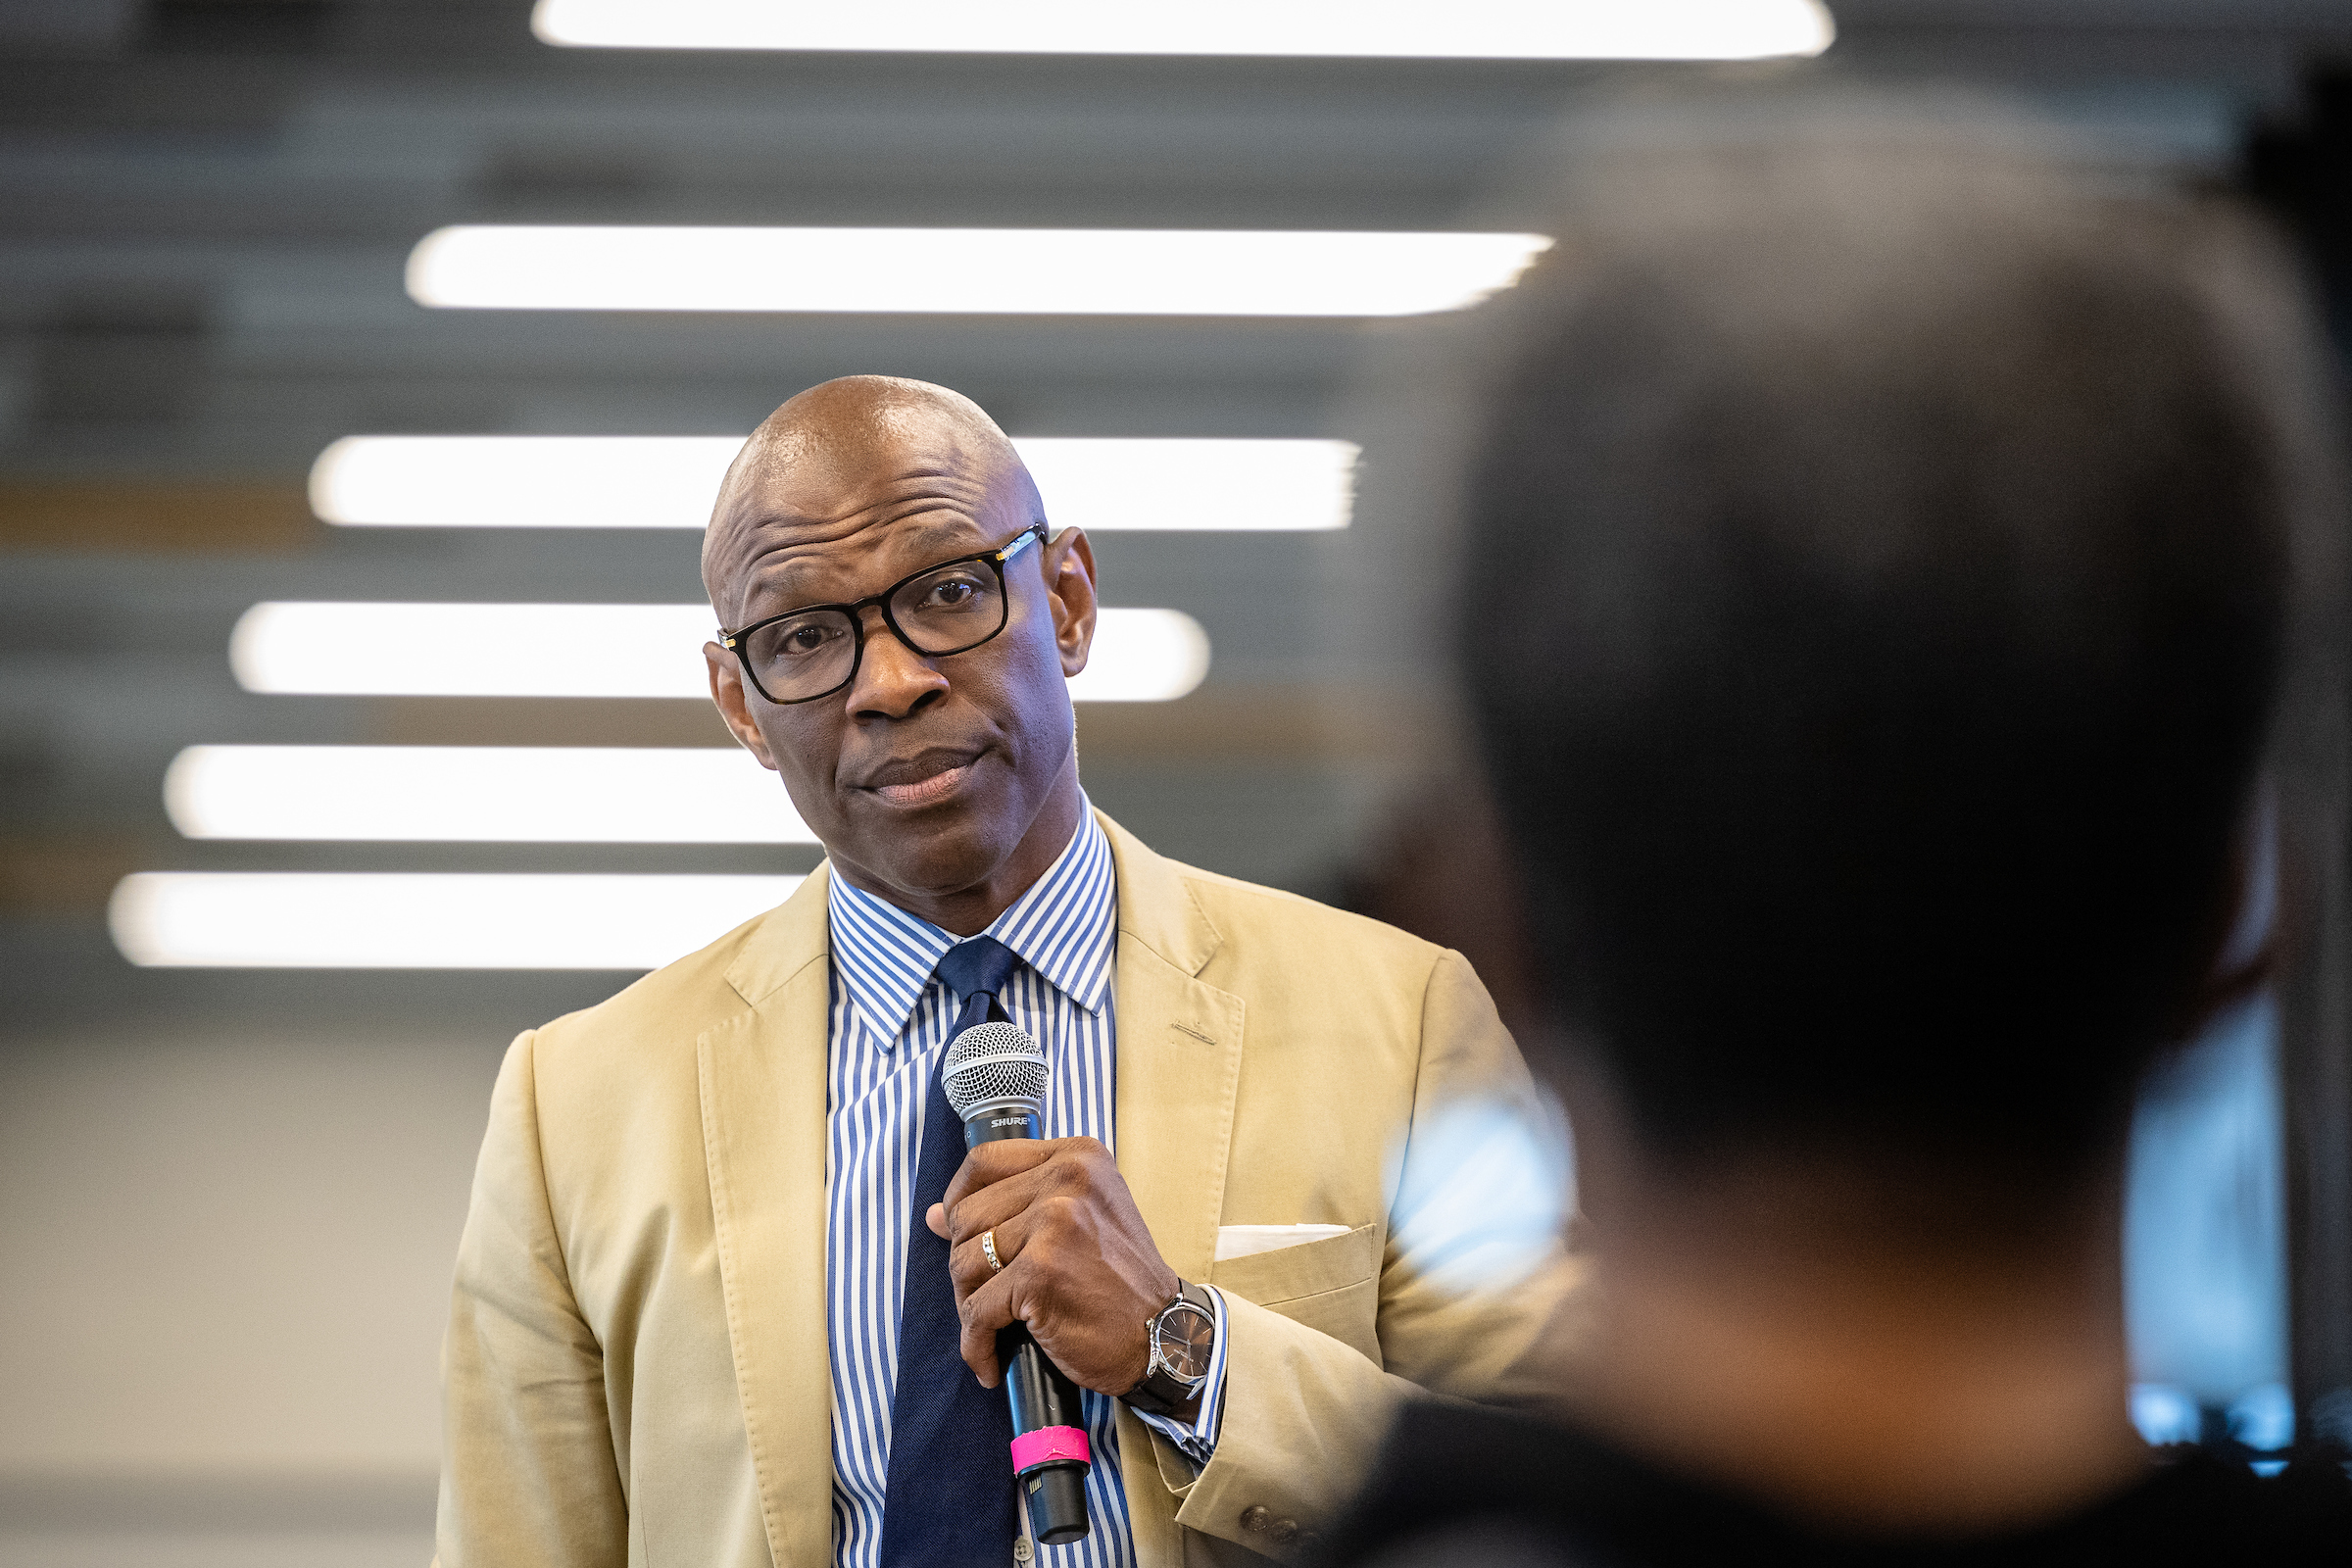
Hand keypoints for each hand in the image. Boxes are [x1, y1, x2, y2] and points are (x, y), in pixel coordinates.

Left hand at [925, 1136, 1179, 1393]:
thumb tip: (935, 1215)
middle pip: (967, 1215)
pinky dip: (977, 1345)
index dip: (959, 1198)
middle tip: (989, 1296)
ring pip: (965, 1262)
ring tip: (995, 1327)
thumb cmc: (1121, 1282)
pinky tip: (991, 1363)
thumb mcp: (1082, 1218)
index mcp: (1078, 1157)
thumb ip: (1015, 1206)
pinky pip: (977, 1311)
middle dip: (966, 1264)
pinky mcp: (1041, 1274)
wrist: (1167, 1336)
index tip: (960, 1232)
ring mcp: (1054, 1224)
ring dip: (970, 1304)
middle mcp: (1067, 1180)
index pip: (984, 1160)